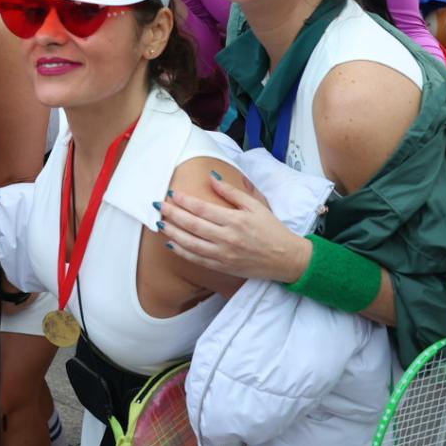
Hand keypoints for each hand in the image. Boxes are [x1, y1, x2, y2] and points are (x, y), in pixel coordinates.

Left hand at [159, 173, 310, 283]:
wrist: (286, 259)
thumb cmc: (271, 230)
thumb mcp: (255, 206)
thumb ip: (232, 192)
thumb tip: (211, 178)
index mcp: (235, 220)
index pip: (202, 209)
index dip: (184, 201)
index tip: (171, 193)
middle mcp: (227, 238)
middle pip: (192, 225)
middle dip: (172, 215)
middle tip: (158, 206)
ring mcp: (223, 255)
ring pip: (191, 244)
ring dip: (173, 233)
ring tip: (159, 223)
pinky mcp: (223, 267)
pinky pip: (197, 259)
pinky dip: (182, 252)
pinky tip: (171, 244)